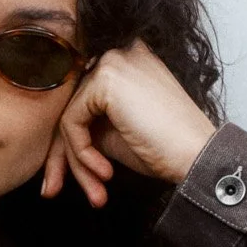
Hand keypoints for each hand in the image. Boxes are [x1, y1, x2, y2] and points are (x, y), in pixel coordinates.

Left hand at [40, 42, 215, 208]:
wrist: (196, 155)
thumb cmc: (165, 148)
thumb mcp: (114, 133)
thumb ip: (85, 125)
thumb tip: (50, 144)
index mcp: (123, 63)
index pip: (79, 101)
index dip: (68, 143)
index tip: (64, 179)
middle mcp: (117, 54)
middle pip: (69, 108)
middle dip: (62, 155)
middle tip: (54, 191)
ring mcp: (111, 62)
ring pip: (68, 118)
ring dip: (75, 162)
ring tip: (96, 191)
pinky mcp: (105, 78)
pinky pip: (71, 122)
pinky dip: (82, 153)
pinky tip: (105, 171)